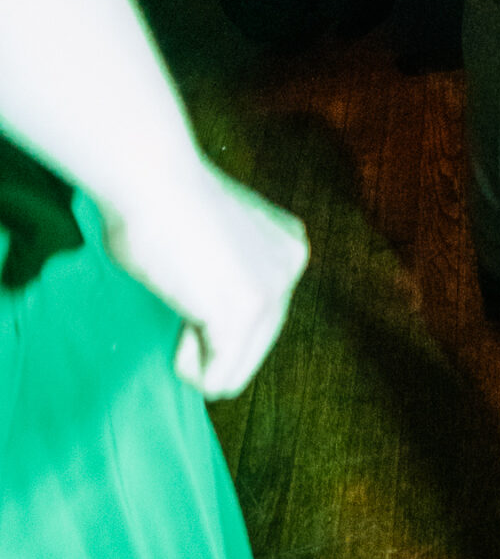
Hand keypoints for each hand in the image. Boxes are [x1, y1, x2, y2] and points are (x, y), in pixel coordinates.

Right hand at [105, 160, 308, 399]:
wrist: (148, 178)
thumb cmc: (156, 202)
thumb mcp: (216, 240)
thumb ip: (227, 272)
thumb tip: (209, 306)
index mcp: (287, 246)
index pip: (257, 322)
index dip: (209, 311)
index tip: (190, 266)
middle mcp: (292, 266)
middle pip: (249, 351)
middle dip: (208, 336)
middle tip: (184, 282)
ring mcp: (273, 292)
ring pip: (232, 374)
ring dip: (196, 350)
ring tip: (184, 291)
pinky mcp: (244, 316)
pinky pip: (215, 381)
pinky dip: (187, 362)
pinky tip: (181, 307)